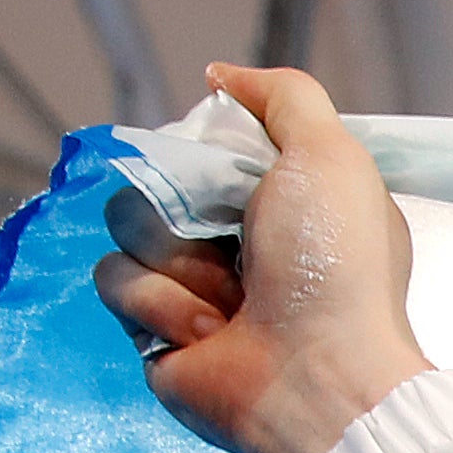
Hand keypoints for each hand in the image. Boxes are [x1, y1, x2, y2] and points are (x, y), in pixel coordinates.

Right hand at [87, 62, 432, 452]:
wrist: (319, 375)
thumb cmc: (336, 269)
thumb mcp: (331, 155)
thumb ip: (286, 96)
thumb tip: (220, 76)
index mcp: (279, 201)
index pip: (204, 142)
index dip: (210, 149)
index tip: (237, 170)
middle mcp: (235, 240)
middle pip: (157, 175)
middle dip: (188, 201)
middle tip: (240, 238)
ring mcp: (191, 284)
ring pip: (128, 223)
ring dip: (179, 257)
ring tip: (234, 298)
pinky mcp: (154, 327)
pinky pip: (115, 278)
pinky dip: (162, 302)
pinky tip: (210, 331)